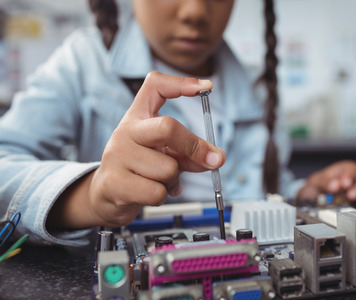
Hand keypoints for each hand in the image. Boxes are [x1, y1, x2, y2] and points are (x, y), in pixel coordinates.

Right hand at [48, 71, 224, 228]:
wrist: (106, 196)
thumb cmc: (140, 169)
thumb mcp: (165, 154)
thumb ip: (189, 154)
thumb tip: (216, 159)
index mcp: (138, 118)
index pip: (155, 86)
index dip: (181, 83)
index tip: (206, 87)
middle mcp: (125, 131)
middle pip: (168, 128)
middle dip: (194, 146)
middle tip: (214, 160)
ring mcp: (117, 156)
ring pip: (168, 169)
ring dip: (173, 181)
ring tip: (160, 182)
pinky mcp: (115, 183)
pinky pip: (157, 192)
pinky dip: (162, 196)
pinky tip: (150, 193)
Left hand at [296, 160, 355, 206]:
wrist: (316, 197)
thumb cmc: (318, 186)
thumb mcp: (316, 182)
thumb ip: (324, 182)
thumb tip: (335, 185)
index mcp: (343, 169)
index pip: (352, 168)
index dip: (350, 175)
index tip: (345, 184)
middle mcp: (355, 177)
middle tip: (351, 196)